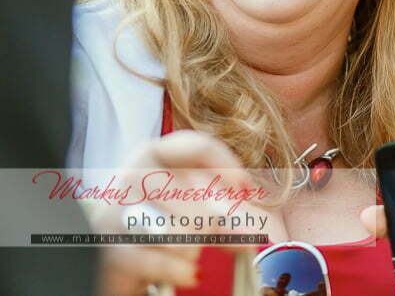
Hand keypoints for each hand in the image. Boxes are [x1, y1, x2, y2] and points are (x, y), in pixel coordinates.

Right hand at [93, 130, 257, 295]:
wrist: (114, 260)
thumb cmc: (161, 224)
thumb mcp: (196, 210)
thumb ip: (228, 214)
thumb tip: (256, 232)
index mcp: (152, 155)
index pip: (196, 147)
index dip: (226, 165)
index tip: (242, 187)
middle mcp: (132, 177)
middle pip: (199, 195)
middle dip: (214, 222)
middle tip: (207, 234)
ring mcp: (117, 213)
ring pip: (186, 229)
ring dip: (195, 247)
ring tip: (184, 250)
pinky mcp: (112, 251)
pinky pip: (169, 261)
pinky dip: (185, 271)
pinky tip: (188, 273)